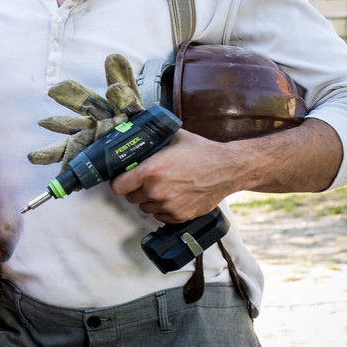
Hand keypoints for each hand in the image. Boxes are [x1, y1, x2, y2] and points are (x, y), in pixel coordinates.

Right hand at [27, 53, 141, 171]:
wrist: (142, 140)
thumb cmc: (132, 118)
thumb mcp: (131, 99)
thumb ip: (123, 81)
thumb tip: (113, 58)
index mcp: (96, 110)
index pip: (82, 101)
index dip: (70, 96)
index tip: (55, 91)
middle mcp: (87, 127)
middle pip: (68, 126)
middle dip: (56, 125)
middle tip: (42, 123)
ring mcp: (88, 144)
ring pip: (69, 148)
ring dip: (52, 153)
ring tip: (34, 156)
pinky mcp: (92, 160)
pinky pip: (79, 167)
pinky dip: (70, 175)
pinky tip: (62, 181)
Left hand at [111, 130, 244, 222]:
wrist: (228, 168)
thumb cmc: (201, 151)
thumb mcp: (173, 137)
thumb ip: (153, 138)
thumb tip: (137, 130)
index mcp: (150, 171)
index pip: (118, 186)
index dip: (119, 181)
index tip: (123, 178)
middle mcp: (156, 191)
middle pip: (130, 198)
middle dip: (135, 189)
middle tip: (145, 181)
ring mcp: (168, 206)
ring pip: (145, 208)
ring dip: (149, 200)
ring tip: (162, 187)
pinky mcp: (180, 216)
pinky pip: (160, 216)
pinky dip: (163, 209)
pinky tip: (172, 196)